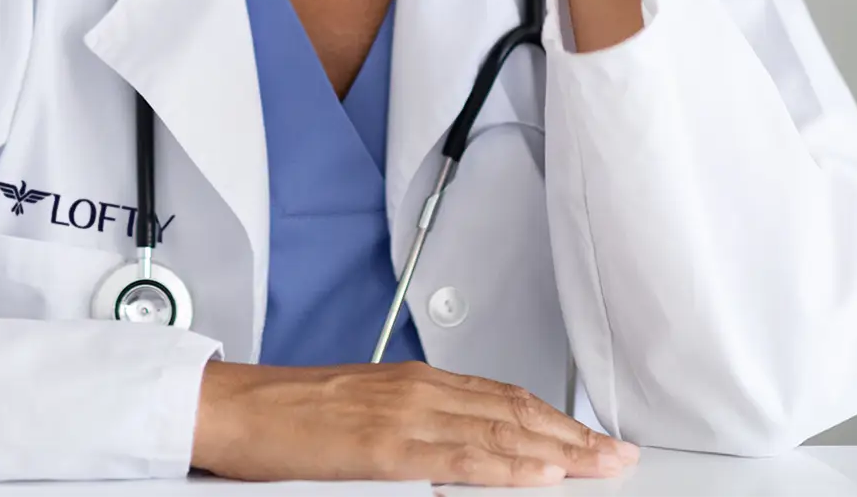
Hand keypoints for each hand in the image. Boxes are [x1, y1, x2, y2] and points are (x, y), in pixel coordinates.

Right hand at [191, 360, 638, 484]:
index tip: (594, 438)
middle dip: (574, 437)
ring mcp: (406, 418)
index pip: (506, 399)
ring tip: (599, 466)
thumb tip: (465, 448)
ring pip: (500, 431)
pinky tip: (539, 475)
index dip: (556, 420)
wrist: (237, 409)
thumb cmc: (291, 415)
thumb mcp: (366, 411)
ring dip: (558, 452)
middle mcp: (420, 392)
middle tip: (619, 455)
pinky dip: (506, 465)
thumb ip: (419, 425)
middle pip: (516, 413)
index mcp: (416, 382)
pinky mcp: (386, 450)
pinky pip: (460, 458)